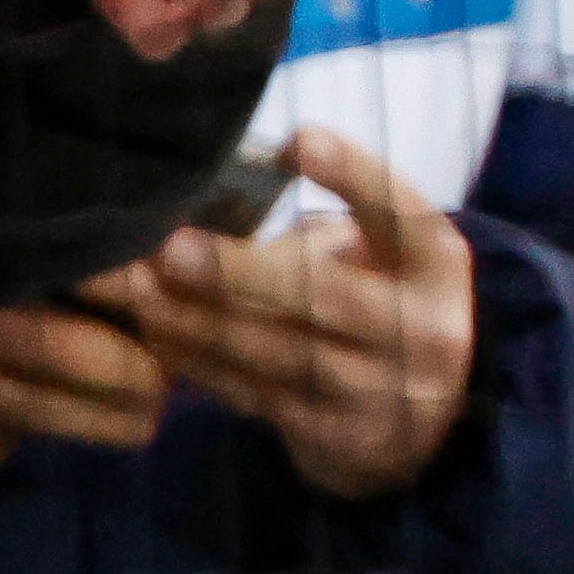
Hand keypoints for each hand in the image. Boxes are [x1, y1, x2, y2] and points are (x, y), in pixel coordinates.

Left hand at [84, 126, 477, 498]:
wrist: (422, 415)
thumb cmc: (376, 299)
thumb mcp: (382, 256)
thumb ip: (320, 230)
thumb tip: (208, 197)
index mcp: (435, 261)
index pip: (400, 211)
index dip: (352, 174)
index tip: (299, 139)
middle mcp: (421, 327)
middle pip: (327, 295)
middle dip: (240, 271)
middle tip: (169, 247)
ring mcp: (382, 389)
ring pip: (278, 352)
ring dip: (197, 319)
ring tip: (138, 288)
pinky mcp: (336, 434)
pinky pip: (255, 394)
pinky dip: (198, 361)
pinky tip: (154, 331)